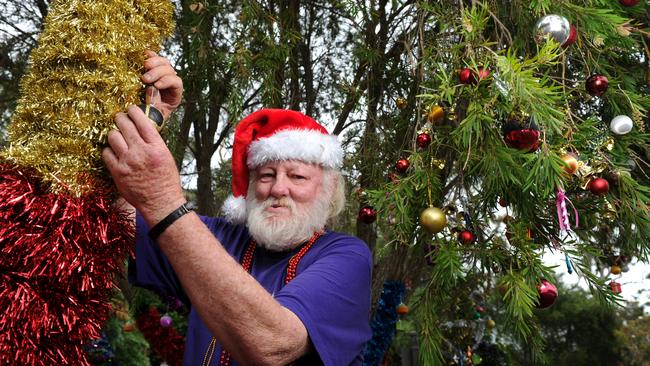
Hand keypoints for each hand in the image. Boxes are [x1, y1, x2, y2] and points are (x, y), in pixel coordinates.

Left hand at [102, 105, 185, 225]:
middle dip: (120, 118)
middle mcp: (141, 151)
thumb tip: (141, 127)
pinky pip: (106, 153)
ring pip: (112, 136)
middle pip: (124, 125)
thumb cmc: (166, 180)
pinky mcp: (117, 172)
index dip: (134, 111)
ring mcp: (127, 161)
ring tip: (117, 135)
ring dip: (114, 133)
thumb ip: (154, 142)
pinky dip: (109, 150)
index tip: (130, 109)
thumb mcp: (166, 156)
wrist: (161, 202)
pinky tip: (114, 152)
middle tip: (120, 119)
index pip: (141, 120)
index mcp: (156, 147)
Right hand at [141, 50, 182, 119]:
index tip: (156, 85)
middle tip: (145, 78)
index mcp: (174, 95)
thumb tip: (152, 89)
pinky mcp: (150, 70)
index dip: (167, 81)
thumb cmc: (148, 118)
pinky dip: (150, 55)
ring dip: (155, 62)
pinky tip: (145, 54)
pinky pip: (154, 58)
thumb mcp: (154, 115)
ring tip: (144, 66)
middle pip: (170, 70)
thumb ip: (154, 104)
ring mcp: (160, 75)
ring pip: (164, 63)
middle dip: (158, 72)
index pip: (177, 83)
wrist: (139, 117)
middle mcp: (169, 83)